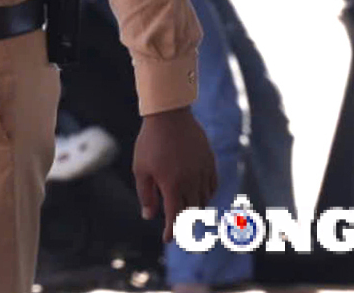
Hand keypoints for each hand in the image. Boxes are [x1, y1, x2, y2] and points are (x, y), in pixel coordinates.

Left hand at [132, 107, 217, 242]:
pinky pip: (212, 186)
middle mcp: (191, 182)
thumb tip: (149, 216)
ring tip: (186, 211)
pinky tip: (198, 195)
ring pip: (204, 200)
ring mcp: (203, 172)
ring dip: (196, 209)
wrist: (169, 115)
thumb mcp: (141, 169)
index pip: (175, 217)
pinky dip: (206, 195)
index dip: (172, 231)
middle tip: (178, 228)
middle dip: (184, 223)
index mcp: (172, 185)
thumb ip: (145, 194)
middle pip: (191, 211)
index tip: (168, 239)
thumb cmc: (150, 142)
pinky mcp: (210, 162)